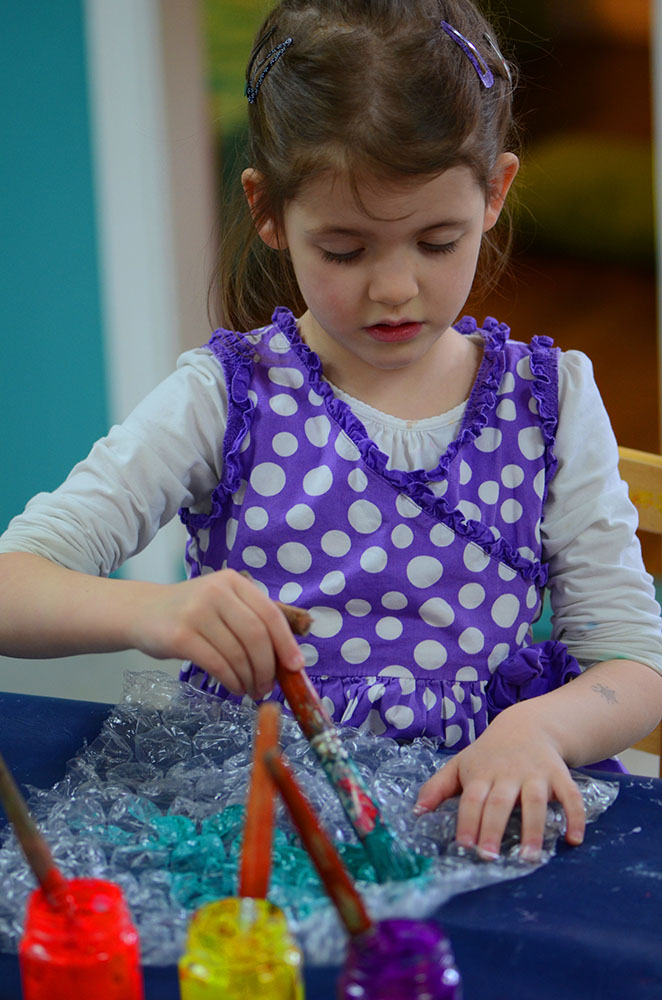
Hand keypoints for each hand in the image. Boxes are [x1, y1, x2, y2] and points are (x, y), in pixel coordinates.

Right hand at [127, 569, 304, 698]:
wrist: (143, 612)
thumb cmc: (191, 612)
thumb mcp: (223, 603)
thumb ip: (251, 620)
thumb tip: (288, 659)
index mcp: (233, 581)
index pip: (270, 614)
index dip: (286, 643)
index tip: (296, 667)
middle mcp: (216, 591)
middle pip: (256, 635)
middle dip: (268, 667)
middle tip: (268, 686)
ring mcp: (196, 612)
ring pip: (237, 653)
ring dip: (249, 678)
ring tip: (251, 689)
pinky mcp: (180, 636)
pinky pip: (217, 664)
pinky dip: (231, 680)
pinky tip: (234, 686)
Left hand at [414, 703, 585, 859]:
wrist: (528, 725)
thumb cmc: (488, 754)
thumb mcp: (460, 765)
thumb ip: (438, 787)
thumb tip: (416, 812)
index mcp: (481, 774)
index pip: (471, 799)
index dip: (467, 821)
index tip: (464, 845)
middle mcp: (507, 774)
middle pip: (499, 802)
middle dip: (493, 828)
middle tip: (489, 856)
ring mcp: (535, 774)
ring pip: (534, 802)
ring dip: (533, 829)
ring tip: (530, 857)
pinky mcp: (558, 775)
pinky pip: (570, 796)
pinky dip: (575, 816)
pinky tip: (575, 839)